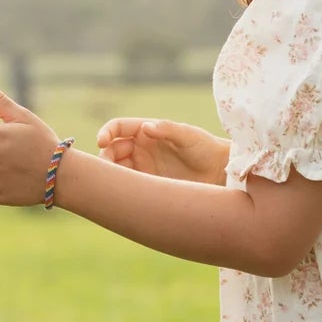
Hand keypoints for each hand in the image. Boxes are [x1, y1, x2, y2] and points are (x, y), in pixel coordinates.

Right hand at [97, 116, 229, 185]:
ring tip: (113, 183)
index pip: (118, 128)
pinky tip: (123, 194)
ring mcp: (143, 168)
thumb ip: (166, 129)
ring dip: (111, 175)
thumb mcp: (187, 135)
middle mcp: (141, 149)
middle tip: (107, 170)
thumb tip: (145, 127)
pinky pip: (129, 187)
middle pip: (112, 150)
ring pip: (116, 170)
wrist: (219, 173)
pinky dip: (122, 189)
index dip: (107, 132)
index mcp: (147, 132)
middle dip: (105, 157)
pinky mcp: (148, 185)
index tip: (101, 141)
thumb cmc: (205, 148)